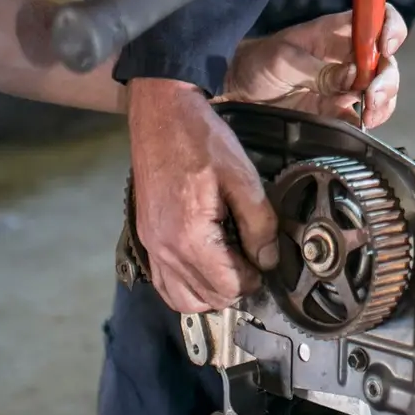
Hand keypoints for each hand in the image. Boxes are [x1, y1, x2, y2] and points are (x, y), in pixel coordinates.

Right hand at [128, 77, 277, 311]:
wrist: (162, 115)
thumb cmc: (200, 140)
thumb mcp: (242, 176)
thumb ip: (260, 223)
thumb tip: (268, 259)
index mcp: (189, 236)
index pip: (228, 287)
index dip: (254, 278)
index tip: (265, 258)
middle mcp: (164, 249)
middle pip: (207, 299)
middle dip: (235, 286)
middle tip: (252, 258)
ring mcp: (151, 246)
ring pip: (183, 299)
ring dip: (211, 292)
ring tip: (231, 264)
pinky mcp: (146, 238)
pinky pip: (164, 283)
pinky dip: (187, 286)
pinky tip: (206, 265)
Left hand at [224, 3, 407, 128]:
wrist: (239, 91)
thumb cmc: (259, 62)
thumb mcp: (283, 59)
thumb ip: (317, 69)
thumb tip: (352, 79)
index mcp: (338, 32)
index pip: (376, 17)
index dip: (390, 26)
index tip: (385, 47)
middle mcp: (348, 55)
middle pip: (385, 60)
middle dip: (387, 78)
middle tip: (372, 96)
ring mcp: (345, 84)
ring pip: (382, 88)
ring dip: (384, 101)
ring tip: (369, 115)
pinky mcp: (337, 110)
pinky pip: (365, 114)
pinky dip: (371, 120)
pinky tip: (363, 126)